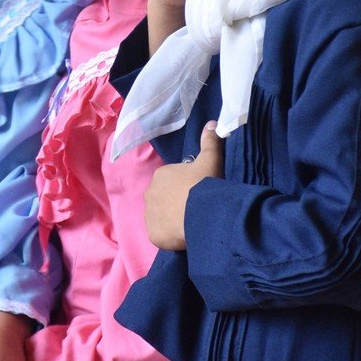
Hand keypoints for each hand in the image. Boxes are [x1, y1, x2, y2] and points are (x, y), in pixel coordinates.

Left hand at [145, 122, 222, 249]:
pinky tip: (184, 236)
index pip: (172, 182)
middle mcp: (149, 194)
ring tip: (191, 224)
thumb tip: (211, 123)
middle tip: (195, 210)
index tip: (198, 193)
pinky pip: (161, 235)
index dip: (186, 188)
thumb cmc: (203, 185)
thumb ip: (210, 142)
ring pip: (161, 218)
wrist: (202, 213)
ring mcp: (149, 216)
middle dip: (176, 204)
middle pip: (164, 200)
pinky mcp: (152, 235)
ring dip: (172, 221)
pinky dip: (170, 236)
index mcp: (161, 176)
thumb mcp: (210, 160)